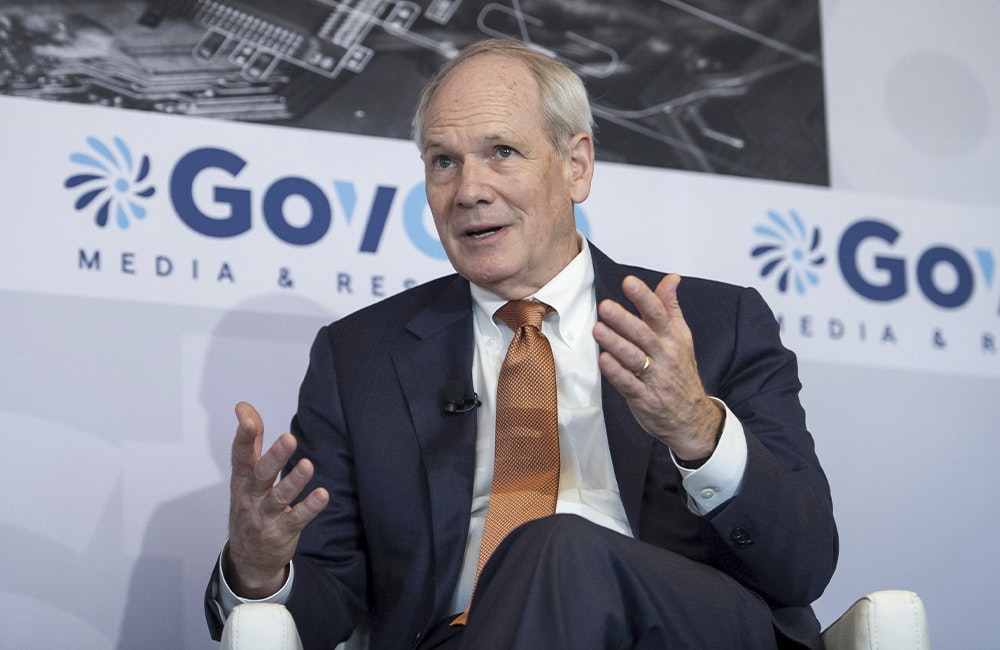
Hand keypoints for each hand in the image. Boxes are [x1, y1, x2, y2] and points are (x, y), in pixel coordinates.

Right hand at [225, 401, 328, 598]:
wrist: (248, 557)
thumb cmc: (250, 505)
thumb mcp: (245, 475)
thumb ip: (250, 441)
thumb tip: (243, 407)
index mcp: (242, 479)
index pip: (241, 455)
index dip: (244, 437)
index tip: (247, 419)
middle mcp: (251, 496)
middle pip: (262, 474)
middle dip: (274, 457)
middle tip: (288, 438)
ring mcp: (265, 516)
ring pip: (280, 497)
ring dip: (294, 482)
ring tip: (307, 465)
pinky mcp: (282, 532)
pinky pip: (297, 519)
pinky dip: (309, 507)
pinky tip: (322, 495)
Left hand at [593, 274, 721, 460]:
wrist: (692, 418)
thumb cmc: (680, 372)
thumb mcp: (681, 338)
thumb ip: (670, 307)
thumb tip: (671, 278)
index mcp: (673, 338)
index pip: (659, 312)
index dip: (644, 297)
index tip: (629, 282)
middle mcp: (665, 355)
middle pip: (643, 334)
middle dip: (624, 319)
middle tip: (605, 306)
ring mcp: (654, 377)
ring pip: (633, 357)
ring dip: (615, 343)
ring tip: (598, 329)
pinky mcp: (644, 398)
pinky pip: (628, 384)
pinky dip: (616, 372)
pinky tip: (603, 360)